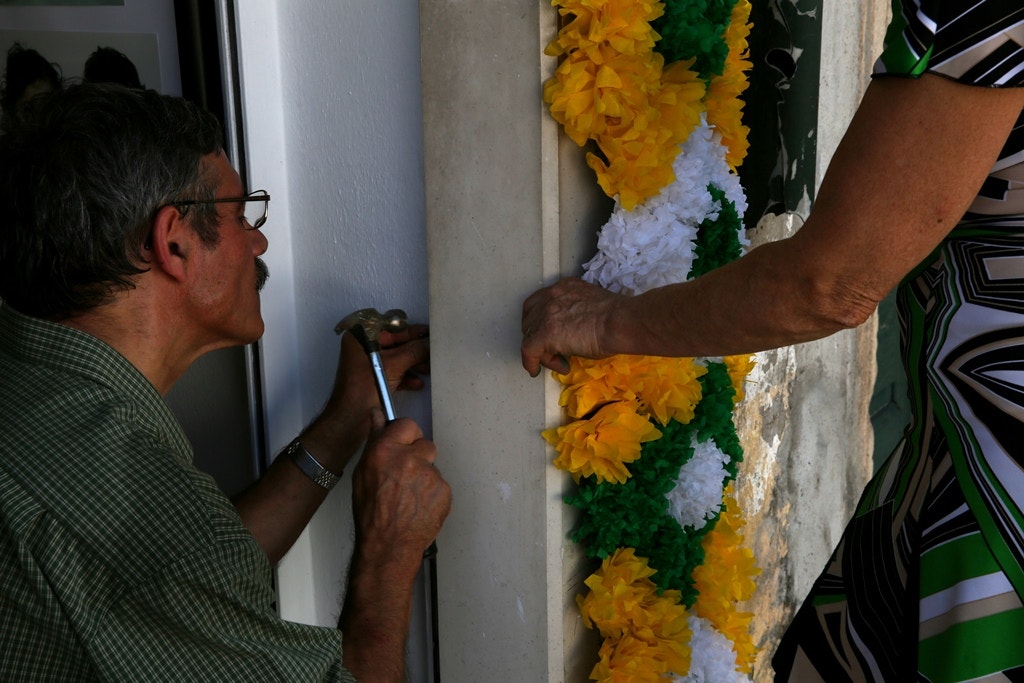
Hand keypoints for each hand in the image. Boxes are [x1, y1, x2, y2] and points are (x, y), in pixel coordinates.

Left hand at [325, 322, 430, 439]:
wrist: (350, 421)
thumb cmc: (363, 390)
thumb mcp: (393, 366)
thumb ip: (415, 351)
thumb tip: (431, 342)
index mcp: (361, 337)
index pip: (391, 327)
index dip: (412, 330)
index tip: (430, 333)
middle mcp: (362, 347)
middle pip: (395, 342)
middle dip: (415, 349)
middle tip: (434, 351)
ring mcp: (367, 363)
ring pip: (396, 358)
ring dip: (413, 363)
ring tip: (429, 368)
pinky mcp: (372, 378)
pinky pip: (392, 371)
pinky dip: (405, 376)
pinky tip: (417, 383)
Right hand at [351, 413, 450, 572]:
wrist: (389, 545)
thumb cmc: (371, 513)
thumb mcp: (362, 474)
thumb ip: (375, 441)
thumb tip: (377, 415)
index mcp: (386, 451)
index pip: (406, 424)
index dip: (406, 435)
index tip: (404, 444)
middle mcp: (410, 459)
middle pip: (425, 444)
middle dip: (418, 456)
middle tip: (406, 477)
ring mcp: (430, 475)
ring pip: (432, 467)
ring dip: (424, 477)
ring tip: (409, 498)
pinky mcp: (444, 490)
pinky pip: (440, 484)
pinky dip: (432, 494)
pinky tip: (418, 506)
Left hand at [521, 277, 622, 376]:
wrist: (620, 322)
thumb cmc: (617, 318)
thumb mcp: (591, 308)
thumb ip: (576, 314)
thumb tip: (573, 334)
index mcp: (564, 288)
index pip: (540, 303)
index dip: (540, 321)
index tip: (550, 335)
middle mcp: (551, 296)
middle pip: (531, 319)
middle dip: (538, 336)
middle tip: (554, 351)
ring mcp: (546, 314)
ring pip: (530, 336)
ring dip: (542, 352)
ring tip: (561, 362)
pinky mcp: (545, 333)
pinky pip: (528, 351)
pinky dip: (530, 362)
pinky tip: (536, 370)